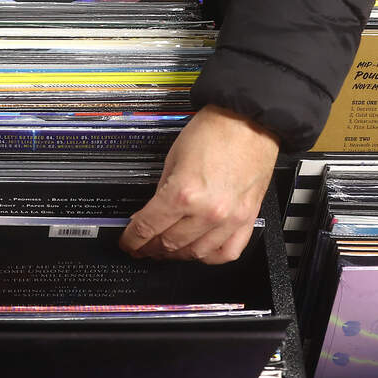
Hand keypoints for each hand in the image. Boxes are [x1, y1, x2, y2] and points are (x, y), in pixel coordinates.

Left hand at [120, 105, 278, 263]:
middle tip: (143, 246)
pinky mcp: (247, 218)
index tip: (128, 243)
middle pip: (170, 243)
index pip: (148, 227)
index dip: (132, 239)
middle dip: (151, 247)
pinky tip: (199, 252)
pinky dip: (210, 257)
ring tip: (167, 249)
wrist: (249, 120)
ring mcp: (230, 219)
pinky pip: (228, 252)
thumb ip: (162, 189)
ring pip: (196, 253)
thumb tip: (153, 212)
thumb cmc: (214, 131)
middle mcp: (207, 211)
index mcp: (183, 193)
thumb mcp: (173, 158)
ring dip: (177, 255)